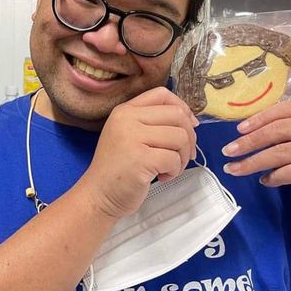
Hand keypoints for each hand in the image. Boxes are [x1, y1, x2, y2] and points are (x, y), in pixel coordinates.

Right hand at [82, 87, 197, 218]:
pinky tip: (163, 177)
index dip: (182, 108)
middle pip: (177, 115)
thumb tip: (191, 120)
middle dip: (189, 137)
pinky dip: (175, 171)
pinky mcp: (140, 159)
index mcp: (125, 110)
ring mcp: (132, 138)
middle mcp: (127, 119)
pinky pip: (174, 158)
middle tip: (183, 156)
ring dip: (183, 157)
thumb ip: (153, 123)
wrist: (99, 196)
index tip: (188, 126)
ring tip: (170, 168)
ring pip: (180, 137)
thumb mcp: (130, 135)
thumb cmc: (119, 168)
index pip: (161, 94)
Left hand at [221, 101, 290, 220]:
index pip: (285, 110)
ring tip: (236, 169)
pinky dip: (274, 177)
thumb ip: (286, 131)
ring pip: (282, 152)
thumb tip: (245, 130)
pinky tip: (265, 181)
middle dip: (250, 142)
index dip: (258, 119)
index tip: (238, 130)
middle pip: (280, 130)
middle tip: (229, 151)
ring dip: (254, 162)